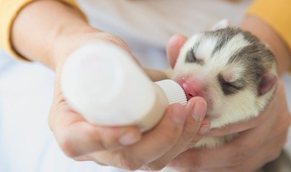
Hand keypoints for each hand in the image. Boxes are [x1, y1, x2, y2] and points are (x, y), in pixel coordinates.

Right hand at [48, 31, 208, 170]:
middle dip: (160, 138)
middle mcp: (94, 145)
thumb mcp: (89, 51)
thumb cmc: (88, 56)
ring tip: (197, 106)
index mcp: (68, 125)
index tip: (133, 131)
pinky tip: (200, 119)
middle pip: (127, 158)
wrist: (92, 63)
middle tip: (180, 108)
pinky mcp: (141, 142)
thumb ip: (115, 56)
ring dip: (180, 137)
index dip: (107, 140)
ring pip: (152, 159)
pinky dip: (185, 136)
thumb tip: (160, 57)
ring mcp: (120, 148)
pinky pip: (165, 151)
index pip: (81, 142)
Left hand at [165, 34, 290, 171]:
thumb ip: (194, 53)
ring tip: (179, 163)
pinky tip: (195, 164)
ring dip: (208, 165)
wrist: (262, 75)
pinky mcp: (268, 151)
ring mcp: (274, 138)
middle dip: (205, 155)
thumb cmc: (234, 70)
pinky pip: (243, 166)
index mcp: (267, 93)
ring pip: (241, 162)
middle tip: (176, 157)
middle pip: (241, 148)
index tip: (188, 131)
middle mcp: (276, 119)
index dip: (217, 128)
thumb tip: (175, 40)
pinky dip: (218, 167)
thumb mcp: (217, 59)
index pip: (245, 117)